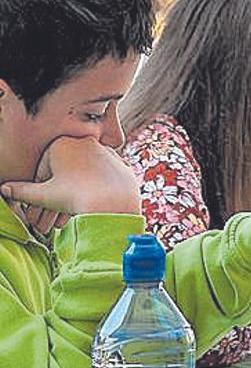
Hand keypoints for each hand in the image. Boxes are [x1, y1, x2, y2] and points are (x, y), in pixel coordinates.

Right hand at [1, 136, 139, 217]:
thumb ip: (22, 190)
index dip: (37, 196)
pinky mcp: (121, 166)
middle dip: (54, 202)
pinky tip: (86, 211)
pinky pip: (101, 181)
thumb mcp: (43, 195)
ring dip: (72, 200)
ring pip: (83, 178)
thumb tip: (4, 189)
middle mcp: (86, 143)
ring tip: (66, 222)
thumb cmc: (74, 197)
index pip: (44, 170)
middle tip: (49, 224)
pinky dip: (92, 195)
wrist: (113, 204)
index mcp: (63, 143)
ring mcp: (107, 153)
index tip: (35, 215)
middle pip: (65, 176)